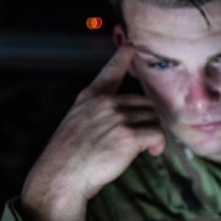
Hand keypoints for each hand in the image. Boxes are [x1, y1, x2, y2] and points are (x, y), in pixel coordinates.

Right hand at [19, 45, 165, 220]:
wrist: (61, 176)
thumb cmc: (69, 157)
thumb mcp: (77, 123)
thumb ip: (98, 113)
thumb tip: (124, 117)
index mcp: (90, 97)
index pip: (110, 71)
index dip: (122, 57)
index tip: (131, 45)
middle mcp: (105, 102)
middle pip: (145, 103)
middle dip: (148, 120)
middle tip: (142, 139)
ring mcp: (116, 117)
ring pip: (153, 118)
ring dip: (153, 134)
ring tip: (143, 148)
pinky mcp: (128, 135)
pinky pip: (157, 134)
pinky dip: (158, 145)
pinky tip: (150, 153)